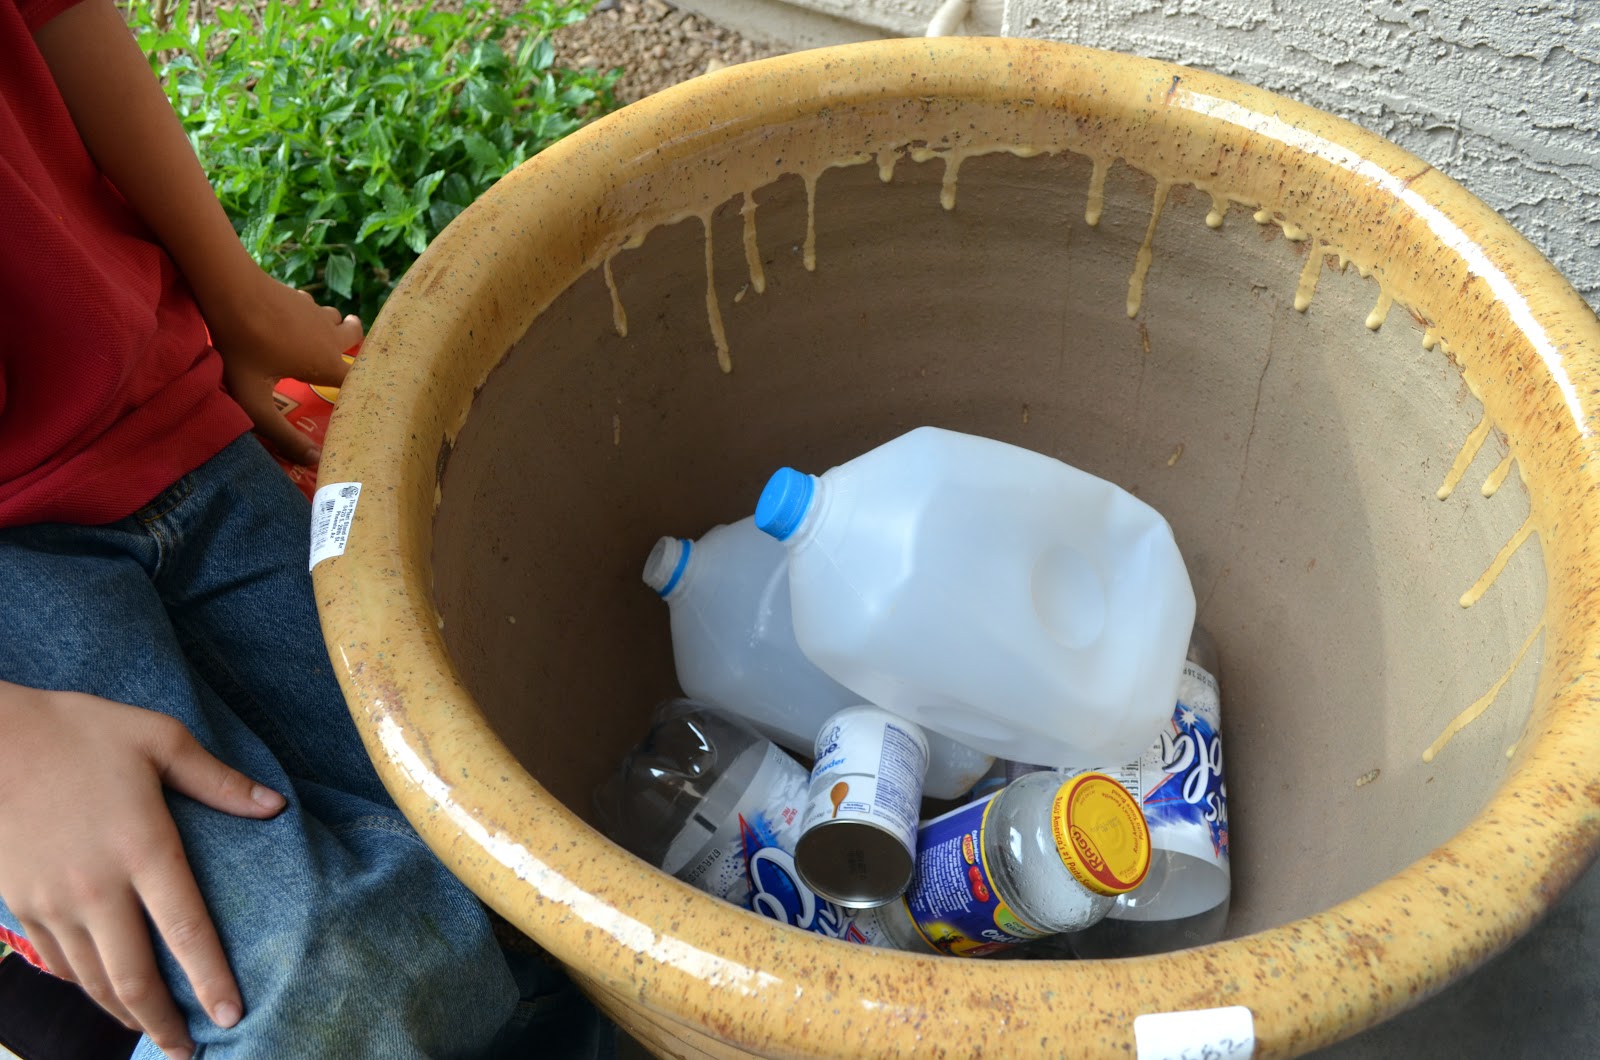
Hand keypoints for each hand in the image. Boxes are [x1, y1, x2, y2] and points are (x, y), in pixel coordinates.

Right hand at [0, 682, 286, 1058]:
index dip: (211, 980)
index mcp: (143, 848)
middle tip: (189, 1051)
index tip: (231, 1016)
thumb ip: (218, 781)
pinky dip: (84, 986)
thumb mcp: (159, 738)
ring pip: (91, 979)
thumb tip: (276, 806)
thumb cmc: (80, 731)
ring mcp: (52, 901)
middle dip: (164, 1022)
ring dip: (124, 1012)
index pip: (186, 931)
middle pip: (134, 976)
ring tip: (152, 1030)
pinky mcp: (20, 903)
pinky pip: (58, 960)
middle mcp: (97, 887)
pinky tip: (103, 993)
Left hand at [206, 270, 363, 466]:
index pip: (360, 382)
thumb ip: (281, 434)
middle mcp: (330, 337)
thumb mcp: (254, 400)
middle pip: (358, 339)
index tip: (357, 398)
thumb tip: (314, 461)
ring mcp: (317, 313)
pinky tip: (286, 325)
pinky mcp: (300, 297)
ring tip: (311, 344)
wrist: (229, 287)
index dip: (361, 391)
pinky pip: (314, 309)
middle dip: (353, 348)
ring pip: (337, 321)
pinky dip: (309, 317)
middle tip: (338, 360)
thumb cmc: (242, 345)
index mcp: (326, 364)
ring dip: (331, 331)